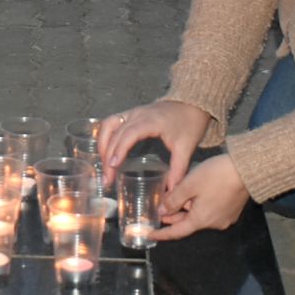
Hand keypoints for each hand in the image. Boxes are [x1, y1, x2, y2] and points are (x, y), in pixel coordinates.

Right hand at [98, 99, 213, 190]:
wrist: (192, 103)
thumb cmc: (189, 124)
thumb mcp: (186, 148)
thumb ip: (178, 170)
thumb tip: (171, 191)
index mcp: (151, 121)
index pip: (129, 134)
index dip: (119, 149)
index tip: (113, 166)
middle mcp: (138, 114)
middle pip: (115, 133)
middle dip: (107, 156)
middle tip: (107, 178)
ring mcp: (132, 112)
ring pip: (109, 125)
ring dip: (103, 144)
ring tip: (104, 165)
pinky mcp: (131, 114)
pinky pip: (112, 122)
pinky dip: (105, 137)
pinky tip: (106, 152)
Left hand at [153, 154, 250, 240]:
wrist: (247, 169)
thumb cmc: (215, 176)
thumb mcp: (189, 185)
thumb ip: (173, 200)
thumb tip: (161, 212)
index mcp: (201, 220)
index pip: (176, 232)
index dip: (162, 234)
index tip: (149, 234)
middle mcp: (213, 224)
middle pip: (188, 223)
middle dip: (173, 217)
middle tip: (159, 210)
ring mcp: (224, 218)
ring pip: (199, 216)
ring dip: (186, 210)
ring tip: (173, 200)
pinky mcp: (232, 210)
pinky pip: (210, 211)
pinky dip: (198, 206)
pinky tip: (192, 196)